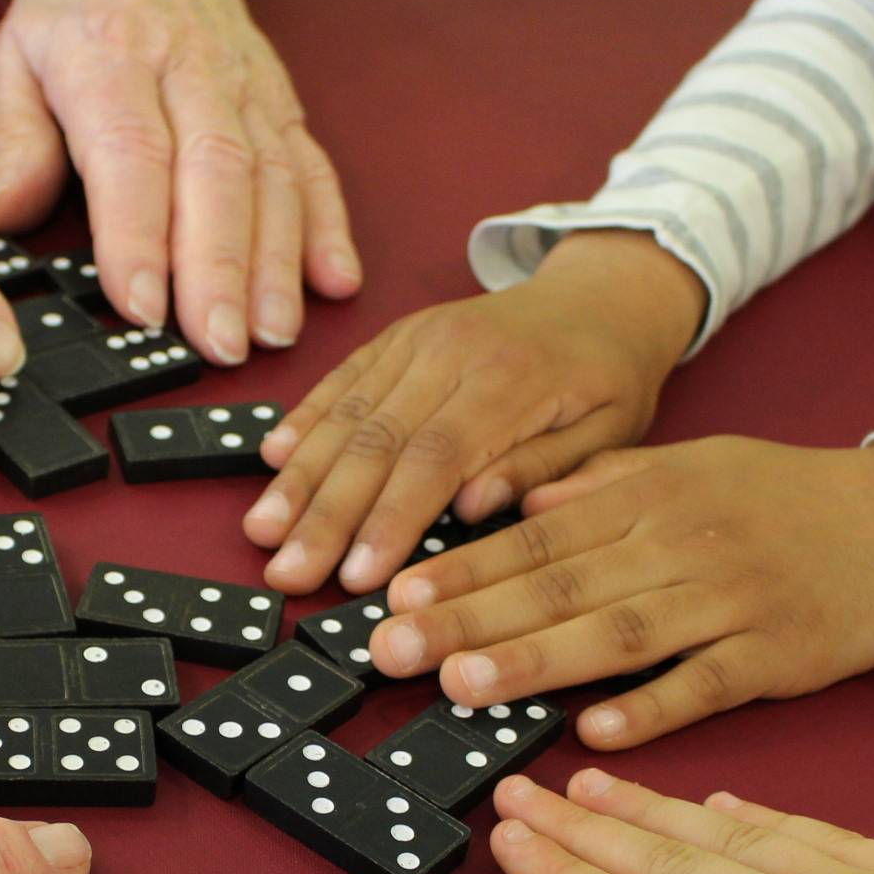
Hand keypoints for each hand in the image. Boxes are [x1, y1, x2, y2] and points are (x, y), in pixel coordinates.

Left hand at [0, 0, 359, 361]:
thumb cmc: (72, 11)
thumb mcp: (12, 60)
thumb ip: (11, 143)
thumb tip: (3, 218)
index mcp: (109, 57)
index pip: (131, 153)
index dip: (139, 234)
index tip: (140, 304)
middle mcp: (187, 69)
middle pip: (214, 173)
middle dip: (220, 267)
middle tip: (217, 342)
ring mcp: (244, 85)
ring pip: (271, 175)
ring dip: (277, 261)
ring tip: (271, 332)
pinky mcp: (281, 102)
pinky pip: (311, 165)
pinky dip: (328, 225)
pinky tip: (334, 279)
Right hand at [245, 232, 702, 594]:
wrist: (604, 295)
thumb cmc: (609, 377)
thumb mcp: (611, 432)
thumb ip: (543, 469)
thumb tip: (473, 507)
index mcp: (511, 381)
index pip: (435, 459)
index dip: (388, 520)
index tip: (356, 578)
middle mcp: (452, 352)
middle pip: (374, 440)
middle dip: (324, 514)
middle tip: (287, 572)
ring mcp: (418, 339)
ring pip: (347, 412)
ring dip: (299, 476)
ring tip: (263, 531)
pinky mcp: (397, 336)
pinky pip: (343, 379)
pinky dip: (305, 419)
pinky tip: (272, 459)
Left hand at [368, 438, 873, 748]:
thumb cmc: (777, 497)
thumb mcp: (684, 464)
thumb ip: (598, 485)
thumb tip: (516, 503)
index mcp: (647, 496)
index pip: (535, 536)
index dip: (462, 567)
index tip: (396, 595)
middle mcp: (678, 544)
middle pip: (558, 586)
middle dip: (469, 620)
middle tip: (392, 653)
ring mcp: (728, 601)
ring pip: (618, 633)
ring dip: (537, 662)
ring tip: (465, 688)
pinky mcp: (775, 655)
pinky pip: (705, 685)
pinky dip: (651, 706)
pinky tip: (594, 731)